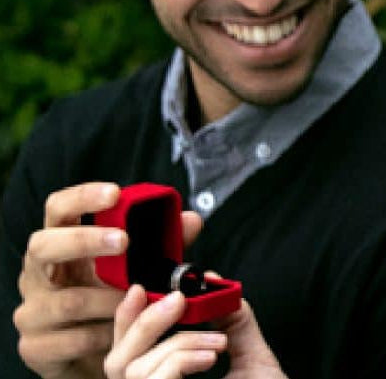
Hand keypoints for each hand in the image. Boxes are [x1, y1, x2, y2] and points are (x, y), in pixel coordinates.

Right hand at [13, 182, 201, 378]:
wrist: (90, 354)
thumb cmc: (111, 296)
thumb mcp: (135, 266)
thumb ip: (162, 243)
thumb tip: (191, 220)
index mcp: (60, 242)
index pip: (59, 208)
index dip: (82, 197)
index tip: (114, 194)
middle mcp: (37, 272)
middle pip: (43, 245)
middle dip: (85, 240)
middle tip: (124, 241)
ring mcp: (32, 310)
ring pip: (67, 300)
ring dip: (109, 300)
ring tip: (136, 299)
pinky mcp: (34, 346)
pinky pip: (72, 339)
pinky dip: (103, 335)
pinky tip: (119, 332)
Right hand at [104, 285, 286, 378]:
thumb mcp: (249, 355)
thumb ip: (231, 319)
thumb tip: (213, 283)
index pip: (126, 354)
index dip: (126, 320)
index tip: (141, 289)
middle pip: (117, 362)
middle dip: (145, 321)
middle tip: (179, 299)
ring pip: (136, 368)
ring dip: (180, 341)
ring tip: (218, 343)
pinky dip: (181, 358)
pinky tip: (210, 356)